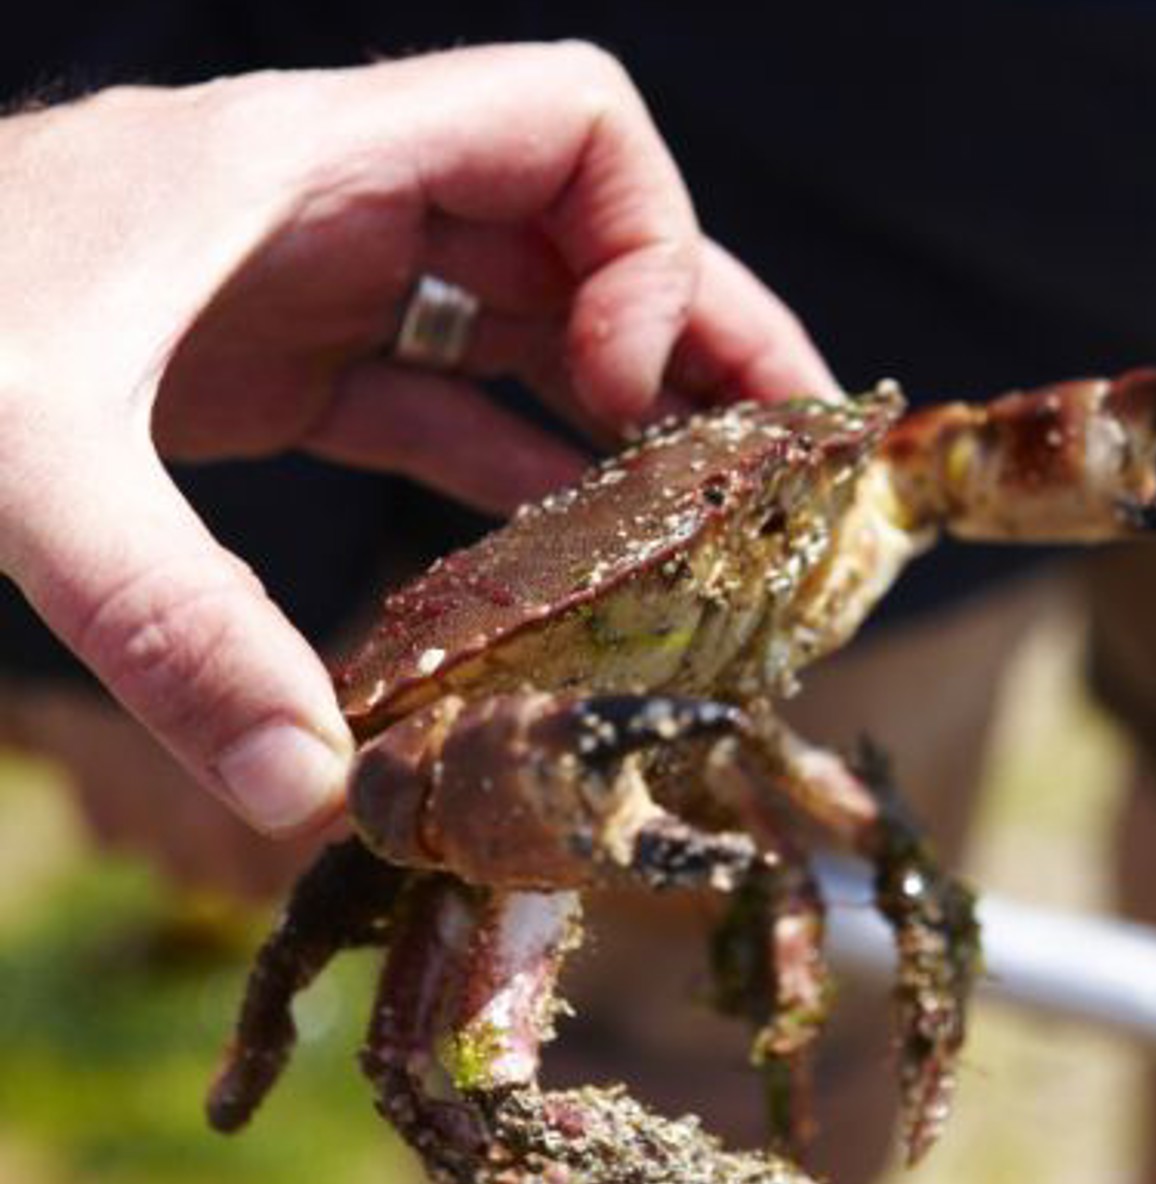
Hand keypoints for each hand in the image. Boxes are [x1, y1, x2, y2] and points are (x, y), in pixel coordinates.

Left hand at [0, 43, 833, 838]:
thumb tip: (314, 790)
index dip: (649, 242)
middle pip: (579, 234)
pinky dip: (510, 456)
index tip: (629, 385)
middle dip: (694, 331)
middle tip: (784, 450)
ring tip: (708, 501)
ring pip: (518, 317)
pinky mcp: (268, 367)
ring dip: (618, 400)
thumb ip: (169, 622)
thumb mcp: (20, 462)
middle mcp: (332, 207)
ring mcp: (304, 288)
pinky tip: (563, 540)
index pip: (571, 125)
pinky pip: (431, 397)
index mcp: (309, 163)